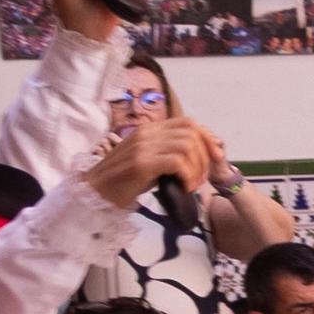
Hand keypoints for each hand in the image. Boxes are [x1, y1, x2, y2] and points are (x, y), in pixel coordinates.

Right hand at [84, 106, 209, 212]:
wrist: (97, 191)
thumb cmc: (126, 179)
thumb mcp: (151, 159)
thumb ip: (171, 152)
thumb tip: (202, 152)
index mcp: (150, 129)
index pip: (188, 122)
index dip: (207, 137)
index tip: (216, 156)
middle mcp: (147, 133)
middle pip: (191, 133)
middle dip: (205, 156)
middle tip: (202, 176)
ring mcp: (143, 146)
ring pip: (187, 147)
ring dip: (197, 168)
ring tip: (192, 184)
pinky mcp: (141, 163)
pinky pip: (178, 162)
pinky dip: (188, 175)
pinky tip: (184, 187)